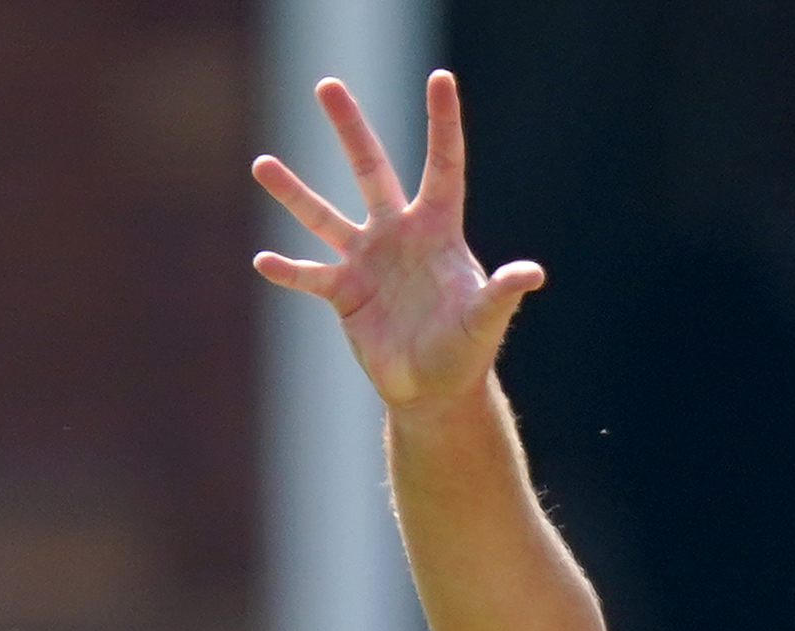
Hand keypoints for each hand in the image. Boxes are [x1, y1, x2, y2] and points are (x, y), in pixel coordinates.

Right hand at [251, 70, 542, 409]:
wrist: (435, 388)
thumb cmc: (468, 350)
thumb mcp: (486, 321)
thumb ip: (501, 294)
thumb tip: (531, 274)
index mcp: (437, 230)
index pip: (442, 165)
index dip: (443, 123)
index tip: (440, 78)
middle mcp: (398, 234)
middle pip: (370, 169)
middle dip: (349, 128)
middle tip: (326, 85)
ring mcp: (367, 261)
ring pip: (324, 216)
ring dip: (293, 192)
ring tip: (262, 164)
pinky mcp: (344, 294)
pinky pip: (310, 275)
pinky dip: (287, 271)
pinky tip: (263, 260)